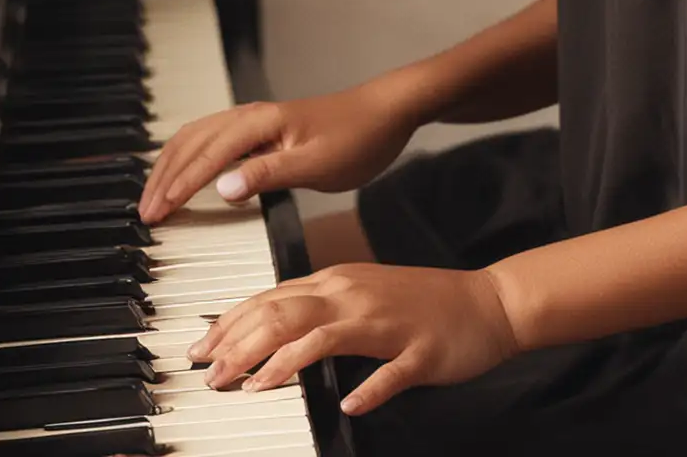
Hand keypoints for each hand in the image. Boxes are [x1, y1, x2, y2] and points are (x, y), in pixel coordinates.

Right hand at [138, 77, 419, 223]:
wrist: (387, 111)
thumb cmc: (359, 137)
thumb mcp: (318, 164)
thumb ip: (269, 174)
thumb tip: (222, 188)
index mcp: (261, 123)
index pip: (206, 157)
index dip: (178, 187)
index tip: (155, 215)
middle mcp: (253, 116)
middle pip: (192, 142)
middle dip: (164, 177)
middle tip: (145, 214)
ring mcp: (257, 119)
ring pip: (199, 137)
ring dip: (173, 164)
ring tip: (156, 196)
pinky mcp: (265, 128)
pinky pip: (215, 138)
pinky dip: (191, 156)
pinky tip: (188, 173)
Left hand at [188, 261, 520, 415]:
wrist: (488, 302)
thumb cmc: (420, 303)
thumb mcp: (360, 295)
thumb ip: (315, 306)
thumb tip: (263, 327)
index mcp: (341, 282)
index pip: (272, 297)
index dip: (230, 323)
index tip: (198, 349)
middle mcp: (357, 296)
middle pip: (287, 312)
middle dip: (242, 344)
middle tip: (210, 375)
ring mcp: (389, 322)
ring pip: (326, 336)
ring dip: (284, 362)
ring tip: (254, 388)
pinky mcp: (420, 351)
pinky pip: (390, 372)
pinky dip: (367, 389)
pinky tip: (349, 405)